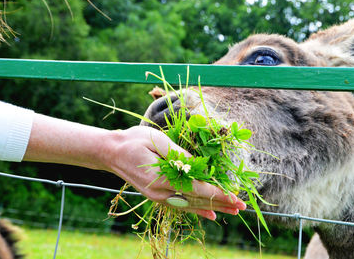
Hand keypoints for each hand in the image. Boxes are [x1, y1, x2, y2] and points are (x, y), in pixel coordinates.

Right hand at [102, 126, 246, 219]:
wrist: (112, 152)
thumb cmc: (134, 141)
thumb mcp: (157, 140)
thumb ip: (178, 155)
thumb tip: (198, 166)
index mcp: (161, 178)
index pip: (196, 188)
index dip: (217, 193)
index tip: (234, 196)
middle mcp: (160, 192)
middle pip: (197, 200)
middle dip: (221, 202)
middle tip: (241, 206)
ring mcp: (158, 197)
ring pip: (191, 205)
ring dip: (213, 207)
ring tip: (231, 211)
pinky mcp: (157, 196)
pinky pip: (181, 206)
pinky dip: (197, 210)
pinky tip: (210, 214)